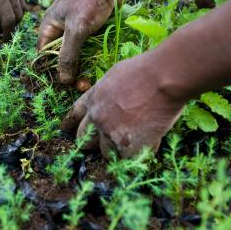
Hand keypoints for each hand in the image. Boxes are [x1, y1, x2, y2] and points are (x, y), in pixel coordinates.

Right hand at [37, 0, 114, 83]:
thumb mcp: (77, 28)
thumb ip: (68, 54)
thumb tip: (63, 79)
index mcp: (50, 26)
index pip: (44, 55)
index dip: (51, 71)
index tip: (63, 86)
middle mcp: (61, 29)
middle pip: (61, 58)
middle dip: (70, 72)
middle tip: (82, 85)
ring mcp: (78, 29)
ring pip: (78, 55)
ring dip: (84, 67)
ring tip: (91, 81)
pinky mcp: (93, 29)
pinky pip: (91, 49)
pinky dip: (95, 58)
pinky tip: (100, 69)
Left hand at [61, 52, 184, 157]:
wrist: (162, 79)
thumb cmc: (147, 71)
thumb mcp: (116, 75)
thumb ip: (108, 93)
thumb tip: (110, 102)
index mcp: (93, 97)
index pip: (74, 116)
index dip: (72, 125)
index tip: (67, 132)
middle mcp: (96, 116)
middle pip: (84, 139)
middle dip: (94, 142)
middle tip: (110, 142)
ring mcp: (109, 132)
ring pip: (107, 153)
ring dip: (120, 149)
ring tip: (137, 140)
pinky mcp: (126, 146)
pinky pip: (129, 158)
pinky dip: (140, 152)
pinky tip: (151, 140)